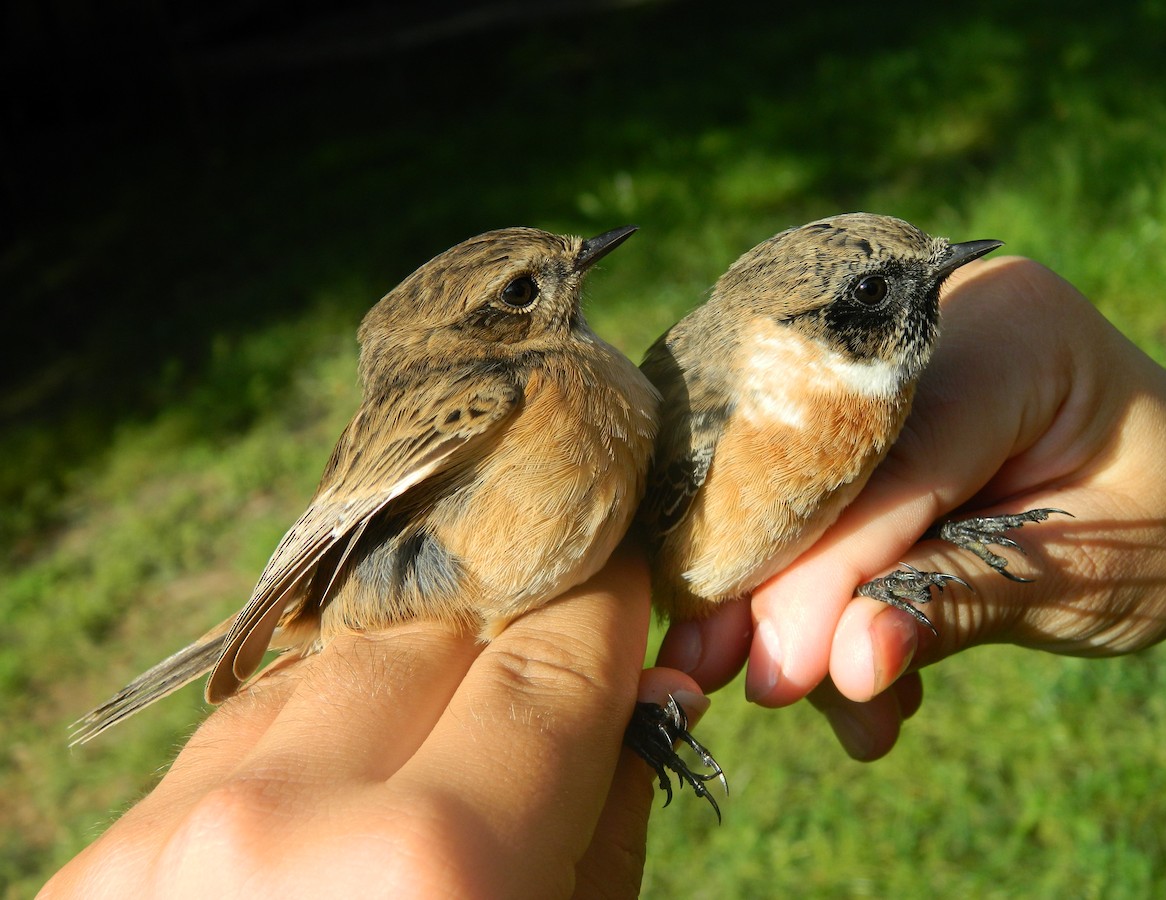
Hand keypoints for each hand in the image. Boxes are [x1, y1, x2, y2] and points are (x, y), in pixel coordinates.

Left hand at [44, 548, 704, 898]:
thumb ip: (601, 827)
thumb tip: (635, 695)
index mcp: (437, 873)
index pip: (547, 657)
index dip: (600, 604)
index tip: (621, 575)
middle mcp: (287, 825)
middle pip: (431, 634)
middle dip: (504, 623)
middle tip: (547, 633)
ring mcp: (165, 841)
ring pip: (325, 667)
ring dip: (405, 669)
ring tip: (452, 707)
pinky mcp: (94, 867)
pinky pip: (236, 736)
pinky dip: (312, 726)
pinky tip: (350, 766)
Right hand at [658, 256, 1165, 757]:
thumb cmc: (1162, 522)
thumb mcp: (1081, 579)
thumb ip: (955, 606)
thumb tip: (843, 663)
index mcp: (1011, 332)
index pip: (888, 461)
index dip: (824, 571)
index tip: (777, 673)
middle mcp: (929, 320)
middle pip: (816, 463)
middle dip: (778, 583)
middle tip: (738, 679)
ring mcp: (887, 355)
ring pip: (801, 484)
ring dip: (805, 601)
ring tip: (857, 710)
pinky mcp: (861, 400)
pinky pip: (816, 490)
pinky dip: (825, 581)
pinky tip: (861, 661)